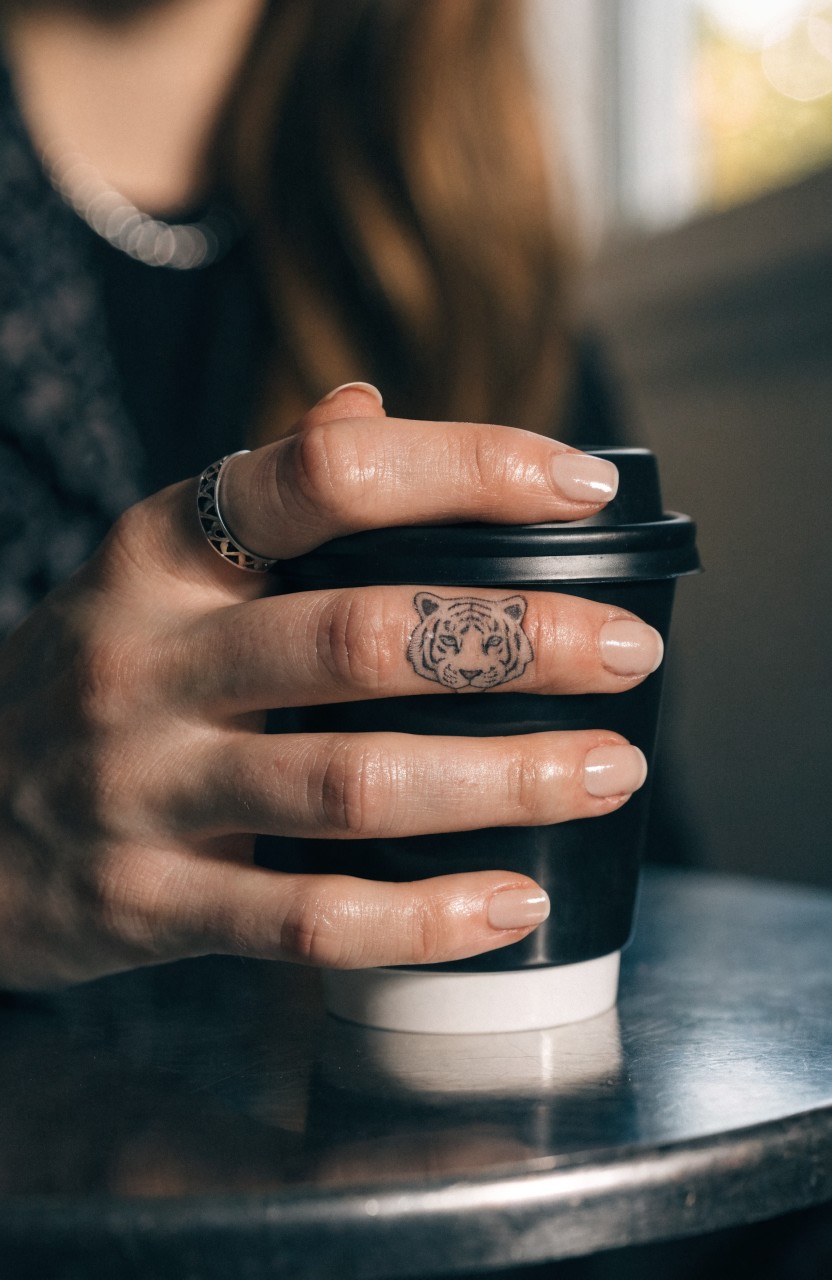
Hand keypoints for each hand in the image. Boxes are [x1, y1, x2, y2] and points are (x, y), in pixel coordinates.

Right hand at [0, 386, 658, 988]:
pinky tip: (508, 903)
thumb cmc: (84, 680)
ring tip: (607, 771)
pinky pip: (305, 920)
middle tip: (627, 652)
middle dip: (518, 644)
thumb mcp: (148, 570)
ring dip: (500, 779)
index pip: (323, 475)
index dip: (467, 467)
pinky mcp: (149, 903)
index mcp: (159, 553)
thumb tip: (370, 406)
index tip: (578, 484)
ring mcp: (143, 788)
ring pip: (350, 784)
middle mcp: (147, 660)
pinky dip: (420, 916)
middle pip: (359, 637)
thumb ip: (261, 497)